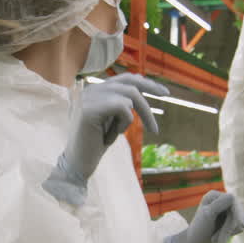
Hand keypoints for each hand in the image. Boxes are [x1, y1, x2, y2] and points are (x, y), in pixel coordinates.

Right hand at [43, 74, 168, 205]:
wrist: (78, 163)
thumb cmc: (96, 144)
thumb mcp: (113, 119)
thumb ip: (122, 102)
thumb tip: (144, 87)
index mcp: (95, 89)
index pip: (126, 78)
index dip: (147, 83)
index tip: (164, 93)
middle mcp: (91, 89)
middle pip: (131, 83)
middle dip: (150, 96)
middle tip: (165, 101)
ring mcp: (89, 97)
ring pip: (129, 96)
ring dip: (129, 120)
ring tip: (115, 134)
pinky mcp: (89, 109)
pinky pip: (122, 107)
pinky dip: (122, 124)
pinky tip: (108, 137)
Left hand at [163, 190, 243, 242]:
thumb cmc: (198, 230)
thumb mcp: (207, 215)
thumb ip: (219, 204)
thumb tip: (233, 195)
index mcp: (215, 196)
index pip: (232, 200)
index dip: (233, 215)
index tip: (228, 230)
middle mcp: (223, 200)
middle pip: (239, 211)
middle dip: (230, 228)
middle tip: (221, 242)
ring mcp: (229, 210)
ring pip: (242, 220)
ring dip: (230, 233)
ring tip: (217, 239)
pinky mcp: (234, 219)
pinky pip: (243, 225)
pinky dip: (234, 233)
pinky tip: (223, 237)